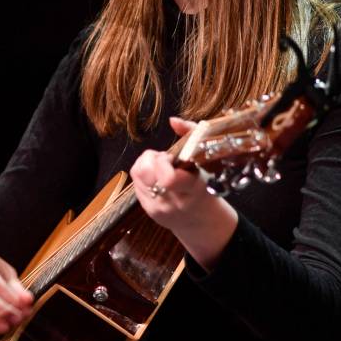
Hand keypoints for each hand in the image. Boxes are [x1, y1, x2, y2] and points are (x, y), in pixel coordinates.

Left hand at [130, 116, 238, 271]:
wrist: (199, 219)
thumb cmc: (203, 186)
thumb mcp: (204, 161)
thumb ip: (192, 134)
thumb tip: (173, 120)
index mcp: (191, 190)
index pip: (168, 178)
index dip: (163, 162)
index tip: (171, 158)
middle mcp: (173, 202)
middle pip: (145, 171)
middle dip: (152, 158)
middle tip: (165, 159)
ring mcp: (158, 208)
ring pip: (137, 174)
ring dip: (147, 164)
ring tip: (160, 166)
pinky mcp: (147, 210)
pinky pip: (135, 182)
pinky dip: (144, 174)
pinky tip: (157, 177)